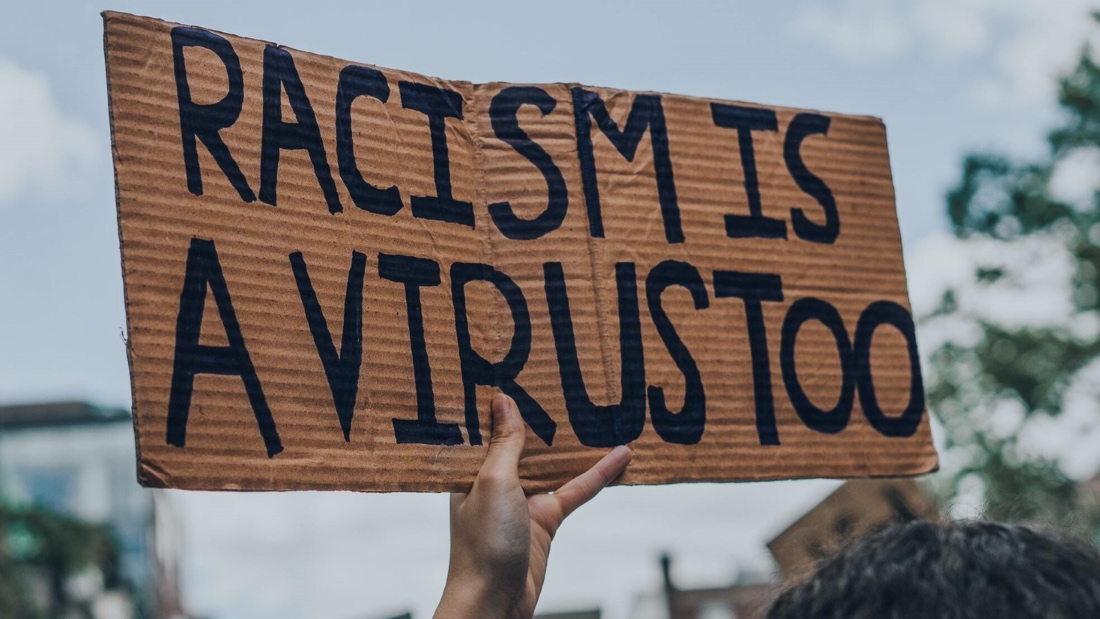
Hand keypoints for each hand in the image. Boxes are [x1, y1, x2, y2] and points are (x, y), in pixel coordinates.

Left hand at [434, 393, 632, 618]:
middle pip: (521, 439)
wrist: (495, 602)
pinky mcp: (546, 519)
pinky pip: (576, 490)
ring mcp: (521, 499)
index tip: (510, 367)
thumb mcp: (493, 483)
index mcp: (469, 468)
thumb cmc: (483, 545)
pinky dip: (599, 474)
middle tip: (560, 377)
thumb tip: (503, 400)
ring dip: (573, 442)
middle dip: (539, 413)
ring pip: (552, 462)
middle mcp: (494, 479)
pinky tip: (622, 455)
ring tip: (596, 408)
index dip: (496, 399)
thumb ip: (504, 443)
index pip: (483, 426)